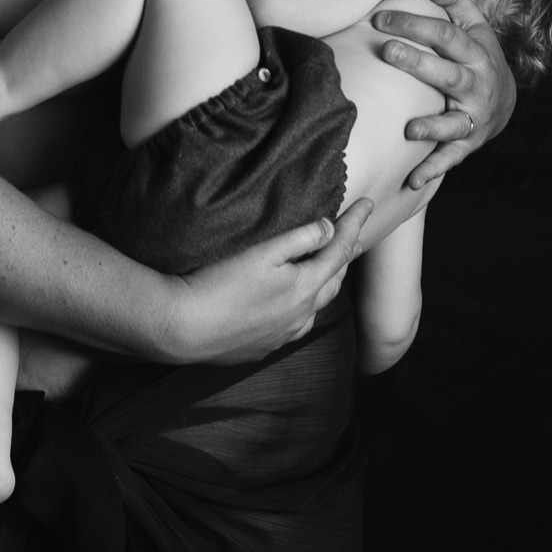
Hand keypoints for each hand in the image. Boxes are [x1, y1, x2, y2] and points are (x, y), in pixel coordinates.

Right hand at [158, 199, 371, 363]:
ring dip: (326, 284)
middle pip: (334, 281)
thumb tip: (330, 227)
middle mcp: (300, 315)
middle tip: (354, 234)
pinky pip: (295, 326)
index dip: (354, 225)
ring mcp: (281, 335)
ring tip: (329, 268)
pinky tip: (293, 306)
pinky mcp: (261, 347)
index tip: (369, 204)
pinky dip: (303, 308)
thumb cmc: (219, 283)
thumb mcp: (262, 252)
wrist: (183, 328)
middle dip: (346, 254)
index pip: (339, 251)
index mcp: (304, 288)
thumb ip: (300, 238)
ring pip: (316, 307)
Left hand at [374, 0, 515, 188]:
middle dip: (417, 62)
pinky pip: (450, 157)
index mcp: (475, 52)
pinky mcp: (468, 143)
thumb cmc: (477, 56)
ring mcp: (473, 116)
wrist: (505, 101)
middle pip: (447, 73)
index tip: (380, 18)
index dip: (414, 24)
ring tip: (410, 129)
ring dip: (432, 126)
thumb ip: (453, 1)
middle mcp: (477, 84)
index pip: (445, 34)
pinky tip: (411, 179)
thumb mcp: (474, 26)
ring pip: (453, 122)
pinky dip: (432, 169)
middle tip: (387, 51)